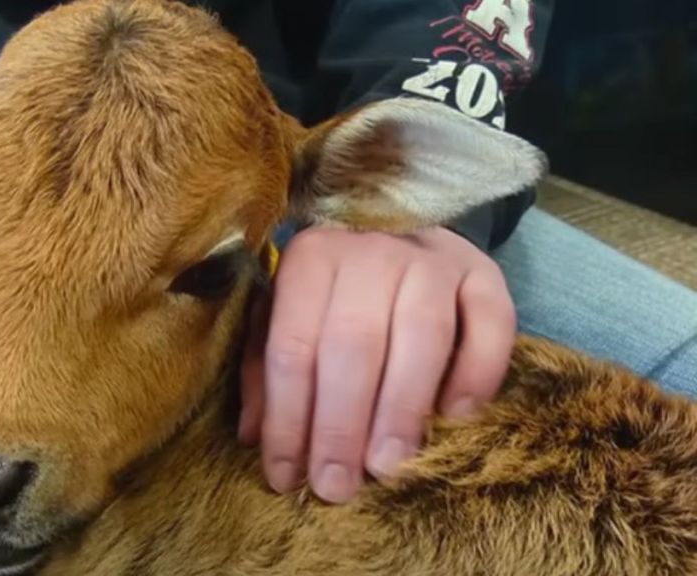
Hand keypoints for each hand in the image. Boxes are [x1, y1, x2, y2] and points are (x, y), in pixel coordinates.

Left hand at [238, 226, 515, 503]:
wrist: (398, 231)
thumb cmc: (330, 292)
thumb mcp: (284, 318)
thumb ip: (264, 372)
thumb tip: (254, 437)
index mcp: (311, 258)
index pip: (292, 347)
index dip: (288, 417)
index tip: (287, 476)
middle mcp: (371, 251)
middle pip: (354, 344)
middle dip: (341, 425)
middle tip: (337, 485)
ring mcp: (432, 258)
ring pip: (422, 336)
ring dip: (402, 409)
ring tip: (387, 466)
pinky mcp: (484, 272)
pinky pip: (491, 324)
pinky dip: (476, 374)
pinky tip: (455, 418)